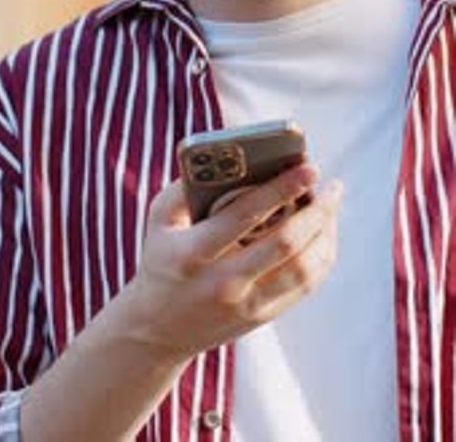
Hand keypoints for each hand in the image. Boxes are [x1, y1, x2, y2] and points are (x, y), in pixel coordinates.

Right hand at [125, 164, 342, 359]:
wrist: (157, 329)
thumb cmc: (161, 259)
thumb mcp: (159, 220)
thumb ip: (186, 186)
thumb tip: (228, 157)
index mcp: (194, 252)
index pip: (246, 214)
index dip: (282, 189)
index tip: (309, 167)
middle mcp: (223, 282)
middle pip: (285, 242)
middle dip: (317, 209)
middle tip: (332, 185)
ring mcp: (246, 303)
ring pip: (304, 267)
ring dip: (326, 232)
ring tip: (331, 204)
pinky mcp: (262, 316)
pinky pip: (306, 285)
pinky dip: (322, 255)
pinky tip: (325, 232)